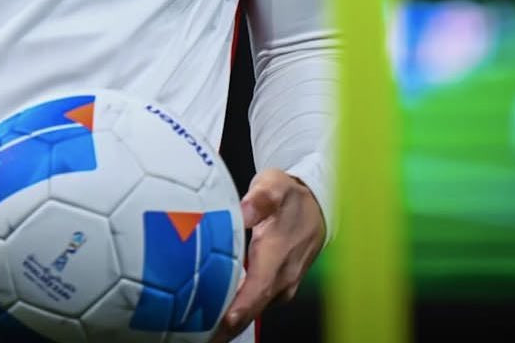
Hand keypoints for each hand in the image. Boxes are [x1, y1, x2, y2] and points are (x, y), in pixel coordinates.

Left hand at [211, 170, 326, 342]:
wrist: (317, 209)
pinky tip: (214, 314)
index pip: (258, 289)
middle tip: (197, 333)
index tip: (220, 322)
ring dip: (228, 321)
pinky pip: (255, 303)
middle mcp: (281, 278)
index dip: (239, 308)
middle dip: (225, 325)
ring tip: (198, 327)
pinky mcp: (277, 288)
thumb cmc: (291, 198)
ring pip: (253, 309)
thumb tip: (245, 210)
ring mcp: (281, 286)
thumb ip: (261, 198)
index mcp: (277, 255)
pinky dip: (236, 311)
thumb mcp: (276, 185)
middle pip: (252, 308)